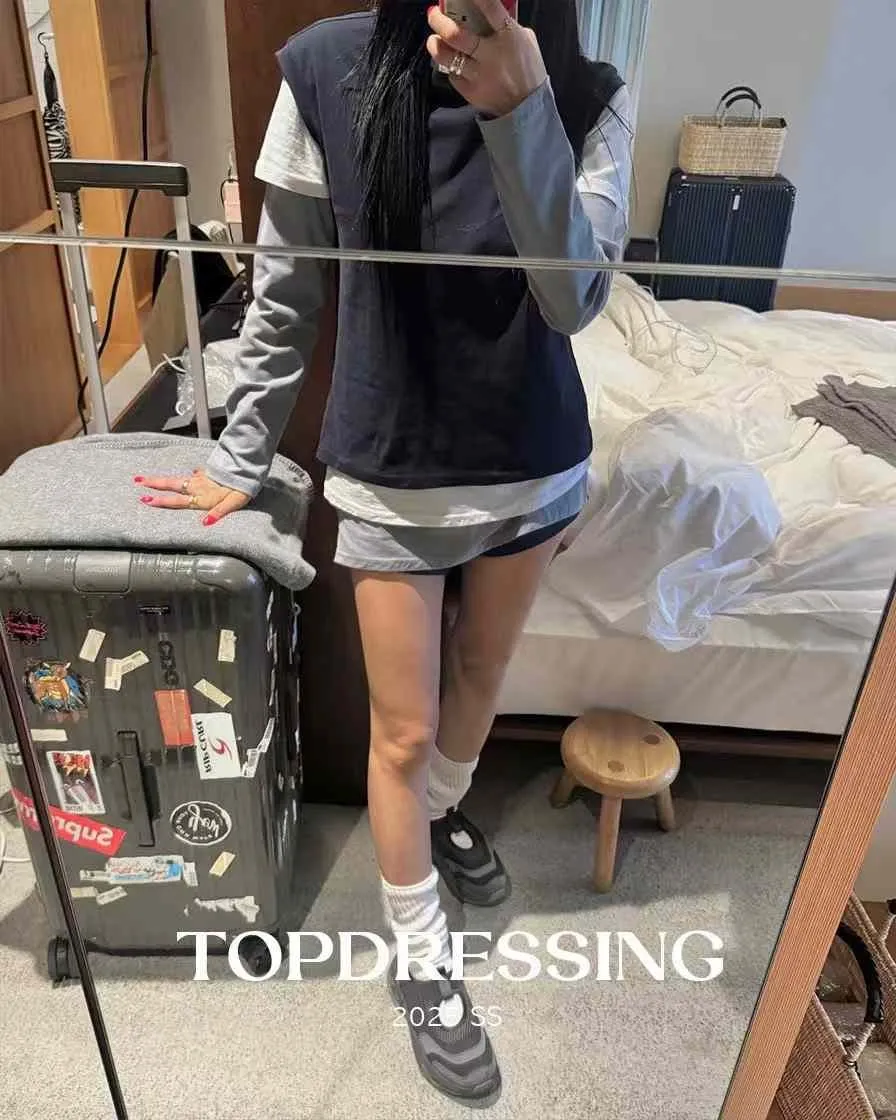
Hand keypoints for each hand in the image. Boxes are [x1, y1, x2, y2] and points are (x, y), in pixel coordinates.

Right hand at [133, 469, 250, 526]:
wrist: (246, 469)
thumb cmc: (240, 489)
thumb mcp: (232, 504)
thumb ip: (218, 513)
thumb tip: (205, 524)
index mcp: (202, 497)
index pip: (177, 500)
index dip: (162, 501)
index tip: (147, 500)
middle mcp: (198, 487)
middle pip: (172, 485)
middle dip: (154, 484)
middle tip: (138, 482)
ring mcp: (202, 478)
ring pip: (179, 479)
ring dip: (165, 479)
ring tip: (151, 478)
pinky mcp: (209, 472)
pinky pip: (197, 474)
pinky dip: (192, 474)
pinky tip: (192, 473)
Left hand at [427, 0, 546, 118]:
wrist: (527, 107)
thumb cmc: (528, 70)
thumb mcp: (527, 41)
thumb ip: (509, 25)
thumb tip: (491, 13)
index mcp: (509, 36)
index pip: (490, 7)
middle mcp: (491, 54)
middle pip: (456, 34)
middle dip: (439, 21)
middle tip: (433, 14)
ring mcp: (479, 75)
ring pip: (446, 57)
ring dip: (435, 45)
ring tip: (434, 40)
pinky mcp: (470, 92)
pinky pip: (453, 75)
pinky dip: (451, 68)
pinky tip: (453, 64)